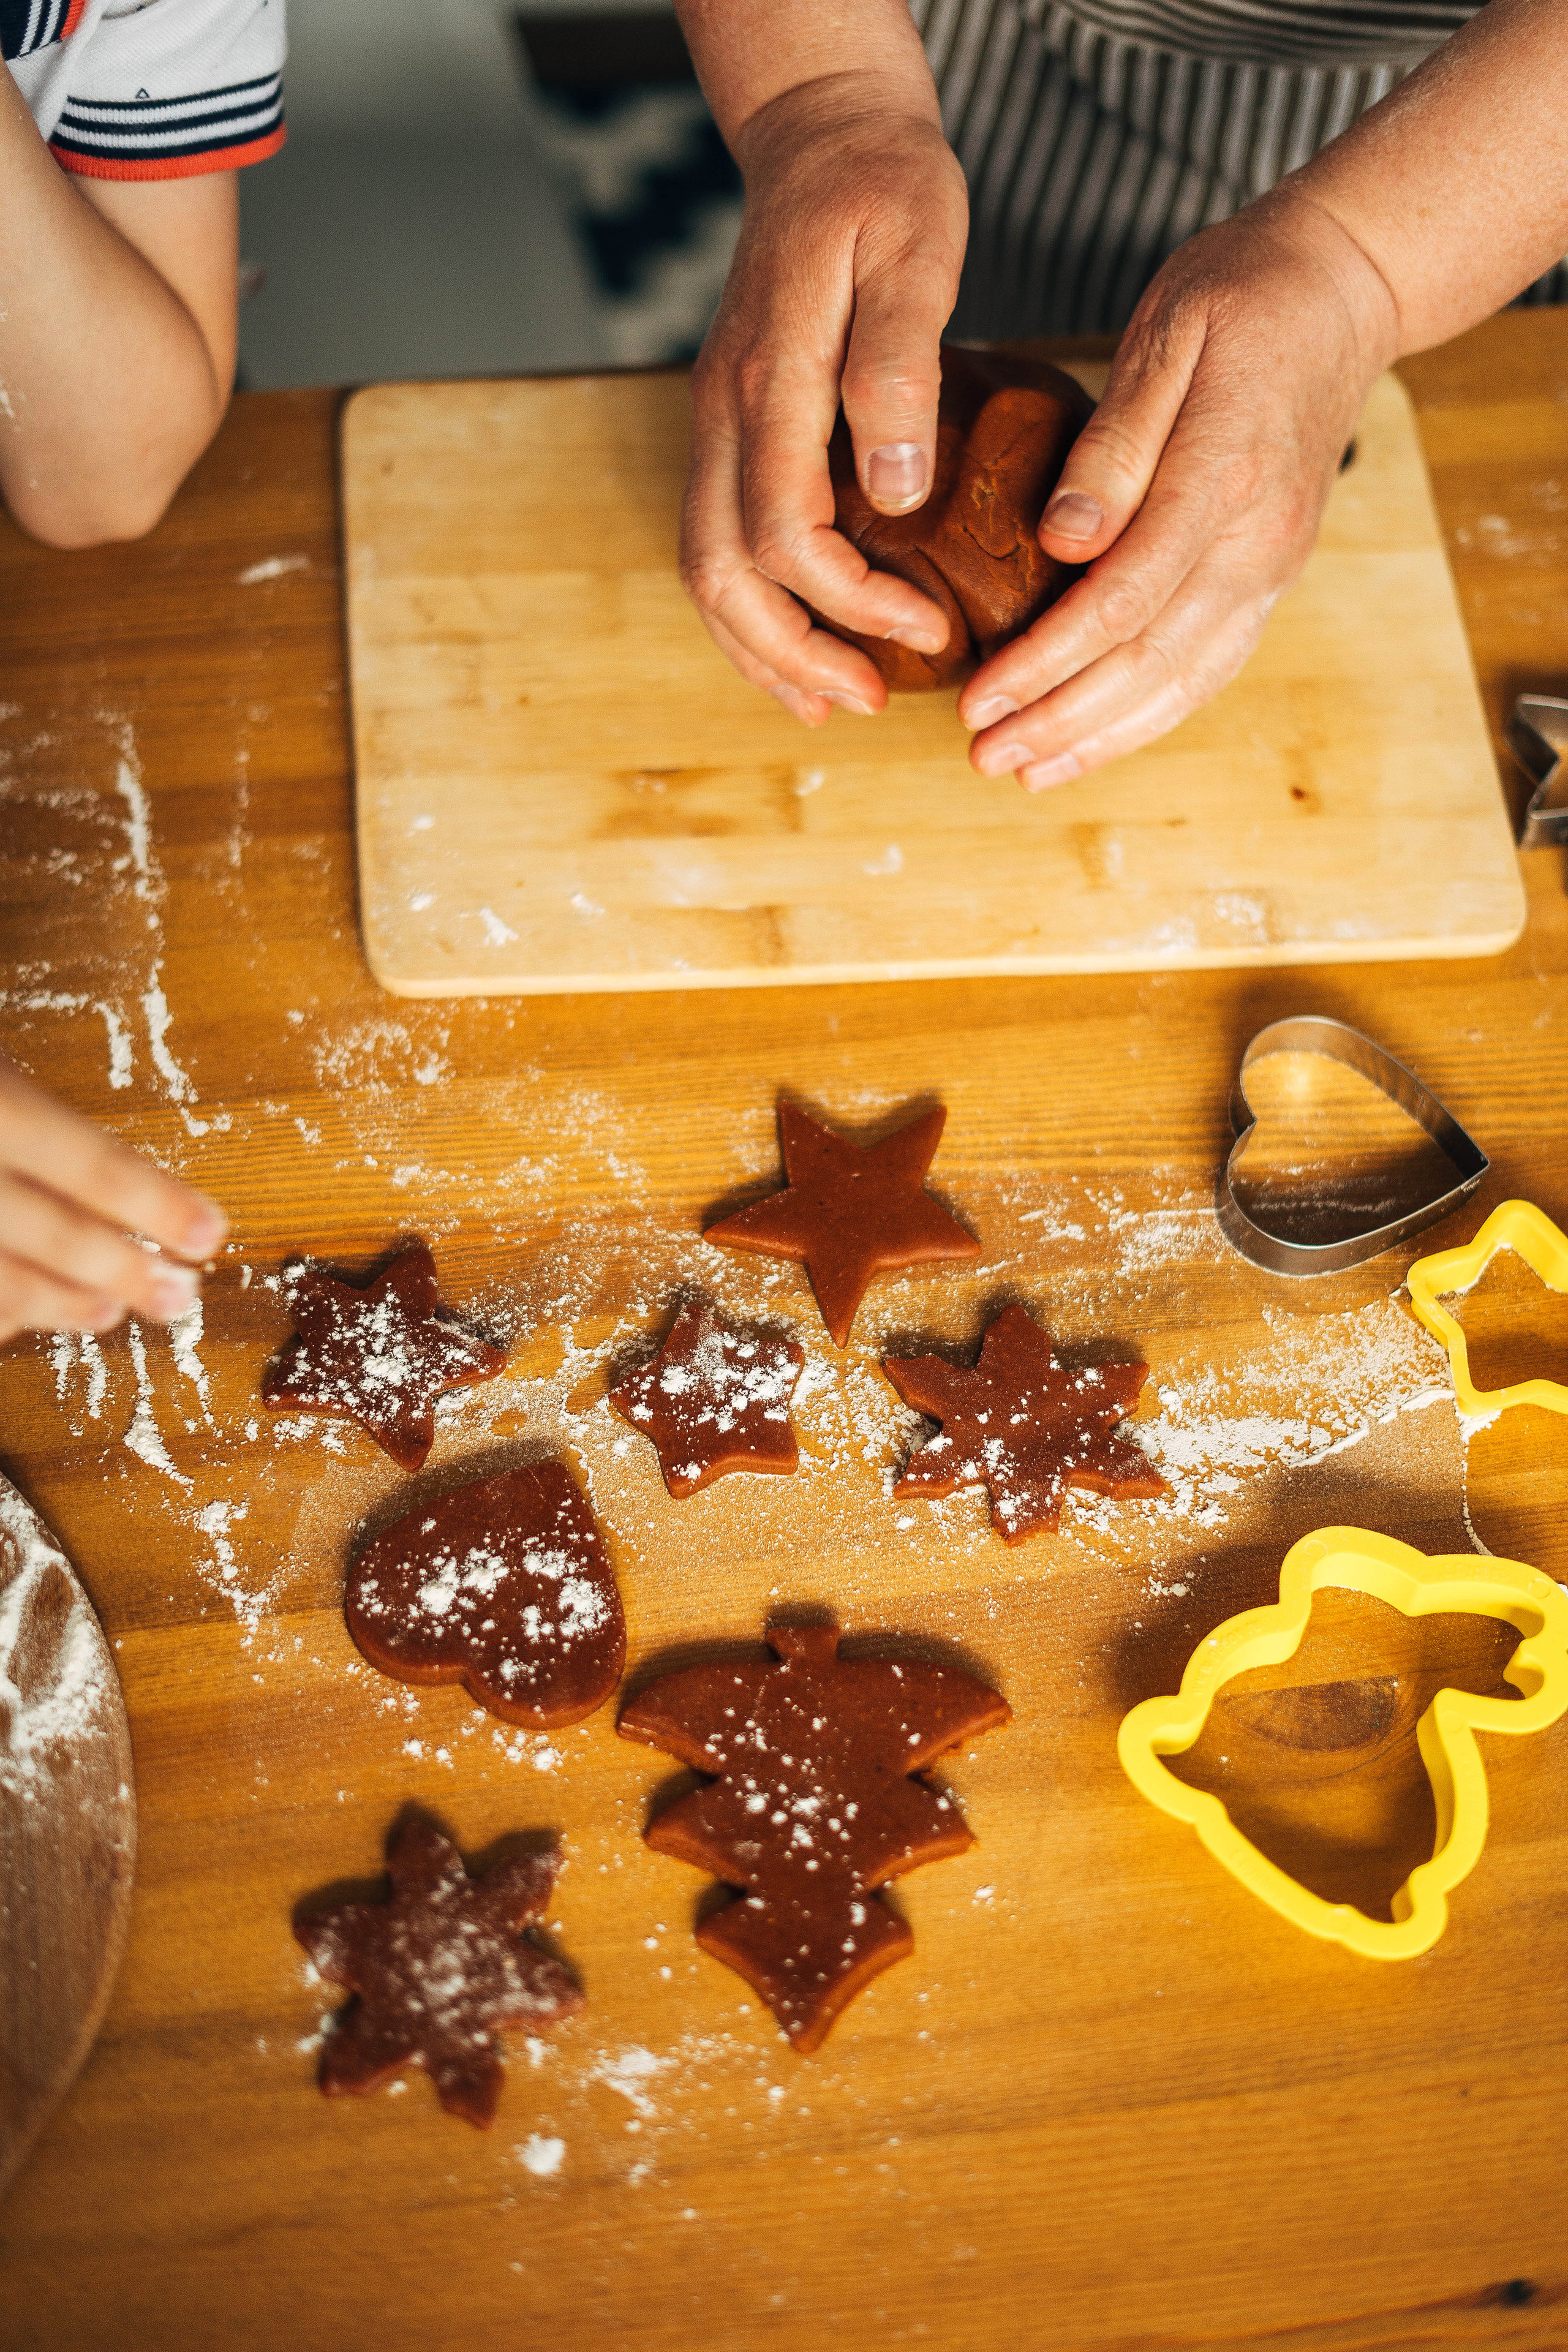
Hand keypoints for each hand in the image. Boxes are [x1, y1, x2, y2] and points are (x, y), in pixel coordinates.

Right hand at [0, 1054, 227, 1343]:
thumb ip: (36, 1115)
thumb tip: (118, 1178)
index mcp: (4, 1109)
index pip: (97, 1167)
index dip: (160, 1208)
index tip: (208, 1234)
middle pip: (61, 1237)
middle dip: (126, 1273)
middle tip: (177, 1297)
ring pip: (9, 1281)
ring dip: (61, 1304)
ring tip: (107, 1312)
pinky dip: (2, 1312)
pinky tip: (20, 1316)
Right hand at [681, 72, 968, 725]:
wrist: (823, 129)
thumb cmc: (882, 186)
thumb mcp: (914, 255)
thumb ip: (897, 369)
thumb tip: (897, 490)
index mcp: (770, 380)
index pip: (784, 535)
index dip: (850, 604)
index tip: (926, 629)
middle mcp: (725, 411)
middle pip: (722, 574)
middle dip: (792, 655)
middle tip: (868, 704)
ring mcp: (717, 419)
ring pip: (706, 567)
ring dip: (762, 646)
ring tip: (829, 700)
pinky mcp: (731, 422)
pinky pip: (719, 537)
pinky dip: (755, 605)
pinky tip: (805, 636)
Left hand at [959, 193, 1398, 785]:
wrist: (1344, 290)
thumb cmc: (1241, 296)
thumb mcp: (1166, 335)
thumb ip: (1114, 445)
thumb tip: (1059, 541)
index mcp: (1223, 478)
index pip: (1123, 600)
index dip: (1047, 661)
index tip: (980, 697)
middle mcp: (1257, 542)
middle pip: (1149, 661)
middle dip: (1060, 720)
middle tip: (983, 755)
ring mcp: (1272, 566)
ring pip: (1183, 683)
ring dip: (1101, 739)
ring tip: (1026, 772)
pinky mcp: (1272, 576)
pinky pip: (1210, 667)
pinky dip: (1149, 717)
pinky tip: (1095, 742)